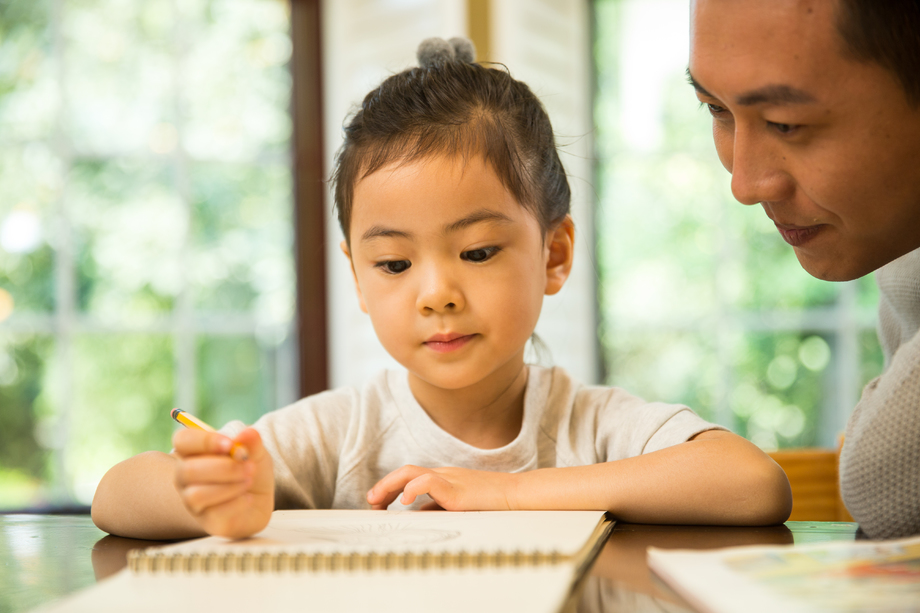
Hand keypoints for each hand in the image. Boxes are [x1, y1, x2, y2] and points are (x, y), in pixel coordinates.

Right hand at [172, 427, 273, 537]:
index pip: (183, 440)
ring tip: (248, 481)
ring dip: (230, 486)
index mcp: (193, 452)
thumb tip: (246, 433)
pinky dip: (237, 503)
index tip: (230, 444)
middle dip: (224, 467)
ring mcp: (193, 502)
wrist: (260, 500)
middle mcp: (186, 477)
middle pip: (188, 470)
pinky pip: (215, 513)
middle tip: (249, 466)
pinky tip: (248, 498)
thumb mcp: (255, 451)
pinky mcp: (208, 521)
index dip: (204, 441)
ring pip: (197, 495)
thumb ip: (252, 441)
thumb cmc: (249, 470)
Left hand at [366, 465, 516, 510]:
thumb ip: (439, 508)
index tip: (377, 504)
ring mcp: (450, 479)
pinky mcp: (456, 489)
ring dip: (389, 486)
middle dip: (384, 486)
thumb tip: (416, 516)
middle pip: (406, 472)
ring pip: (411, 473)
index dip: (390, 488)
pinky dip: (413, 489)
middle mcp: (444, 475)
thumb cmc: (493, 503)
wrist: (519, 496)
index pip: (410, 478)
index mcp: (444, 479)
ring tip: (377, 501)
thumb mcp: (460, 506)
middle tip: (370, 502)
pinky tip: (405, 502)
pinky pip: (429, 482)